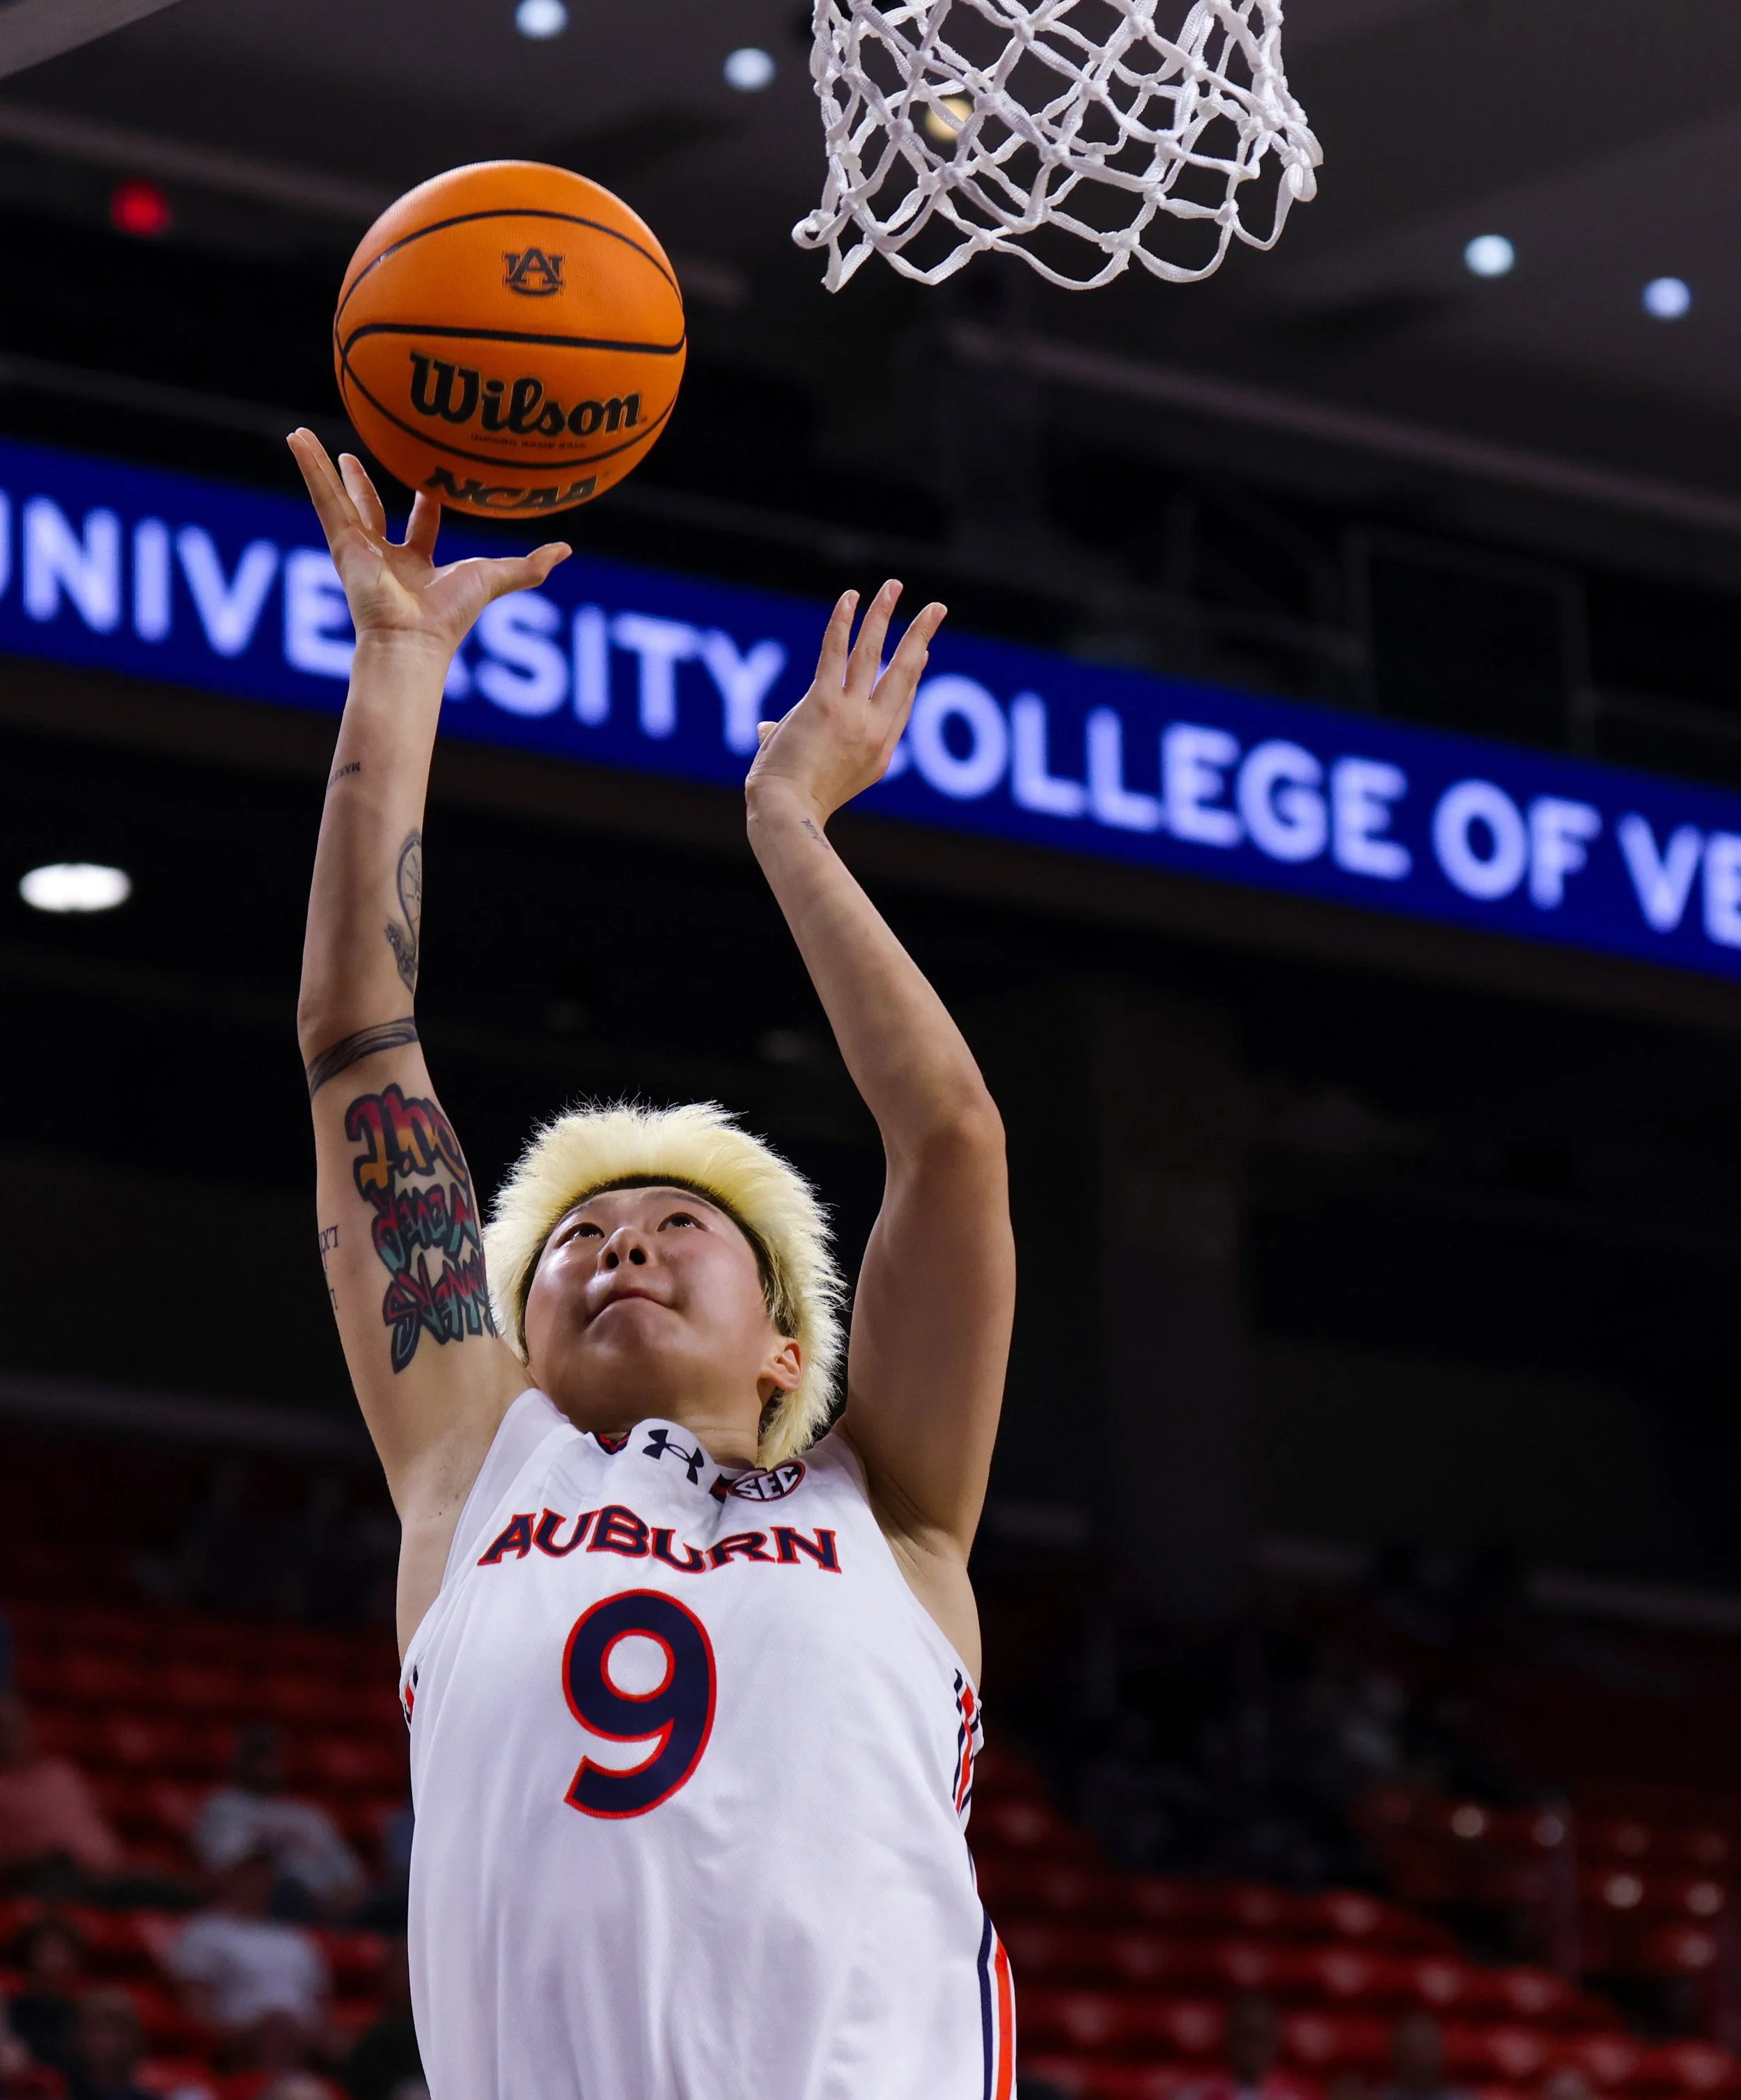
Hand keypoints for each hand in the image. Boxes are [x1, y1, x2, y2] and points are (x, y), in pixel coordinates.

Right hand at [287, 429, 569, 655]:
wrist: (413, 639)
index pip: (422, 526)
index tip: (432, 478)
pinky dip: (308, 467)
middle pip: (372, 512)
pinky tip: (296, 437)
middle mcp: (385, 556)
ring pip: (337, 498)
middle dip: (363, 486)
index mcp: (419, 565)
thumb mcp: (495, 577)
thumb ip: (529, 566)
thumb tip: (565, 551)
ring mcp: (359, 549)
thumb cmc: (451, 616)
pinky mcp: (341, 542)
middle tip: (352, 458)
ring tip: (302, 436)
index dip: (429, 502)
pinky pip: (322, 495)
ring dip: (320, 467)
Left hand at [746, 581, 945, 823]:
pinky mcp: (824, 703)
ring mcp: (852, 715)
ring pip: (874, 654)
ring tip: (895, 586)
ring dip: (885, 615)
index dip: (913, 671)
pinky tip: (851, 597)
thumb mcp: (810, 773)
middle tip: (936, 609)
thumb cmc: (792, 799)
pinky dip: (843, 622)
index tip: (922, 648)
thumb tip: (765, 727)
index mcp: (880, 751)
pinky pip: (836, 652)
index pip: (901, 701)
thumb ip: (793, 741)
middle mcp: (874, 730)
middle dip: (921, 635)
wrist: (786, 812)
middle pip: (905, 673)